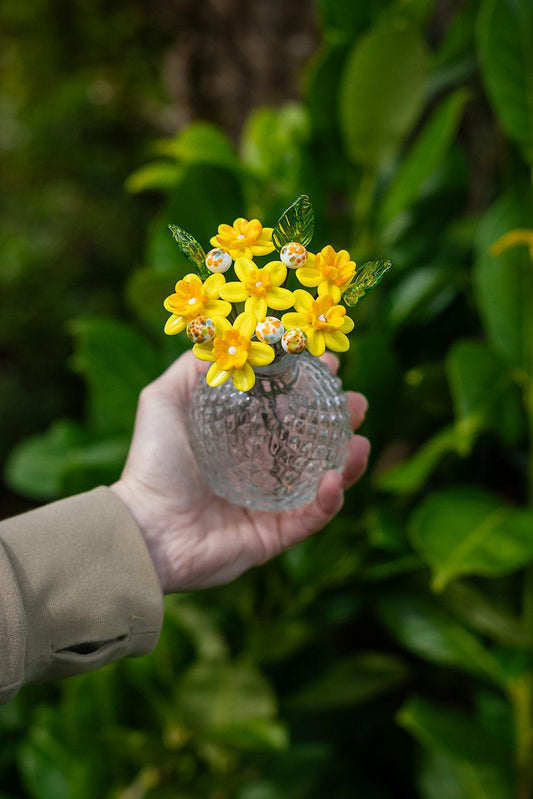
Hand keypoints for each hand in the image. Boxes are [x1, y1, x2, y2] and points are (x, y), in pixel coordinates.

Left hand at [111, 350, 369, 592]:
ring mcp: (269, 504)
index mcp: (238, 438)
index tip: (330, 364)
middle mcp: (258, 469)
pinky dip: (328, 500)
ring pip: (320, 480)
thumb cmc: (152, 464)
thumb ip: (190, 369)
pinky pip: (310, 518)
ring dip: (346, 461)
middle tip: (357, 403)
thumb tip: (223, 340)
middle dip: (339, 421)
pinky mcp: (274, 536)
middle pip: (311, 442)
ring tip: (360, 441)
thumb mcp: (163, 401)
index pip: (284, 408)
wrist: (144, 528)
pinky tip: (334, 478)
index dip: (309, 386)